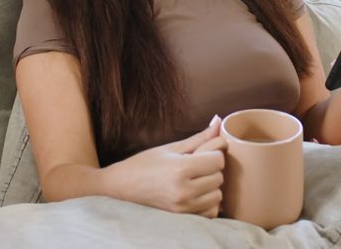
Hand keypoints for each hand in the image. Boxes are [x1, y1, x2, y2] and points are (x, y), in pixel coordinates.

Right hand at [107, 115, 225, 216]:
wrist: (121, 188)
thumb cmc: (144, 164)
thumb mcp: (170, 148)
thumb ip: (199, 138)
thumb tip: (218, 122)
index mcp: (180, 169)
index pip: (218, 160)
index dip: (213, 153)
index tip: (202, 152)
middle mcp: (183, 191)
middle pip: (219, 178)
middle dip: (212, 169)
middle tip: (196, 165)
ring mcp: (183, 208)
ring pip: (218, 196)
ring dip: (211, 187)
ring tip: (195, 180)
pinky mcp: (183, 218)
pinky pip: (211, 212)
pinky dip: (208, 203)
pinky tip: (195, 194)